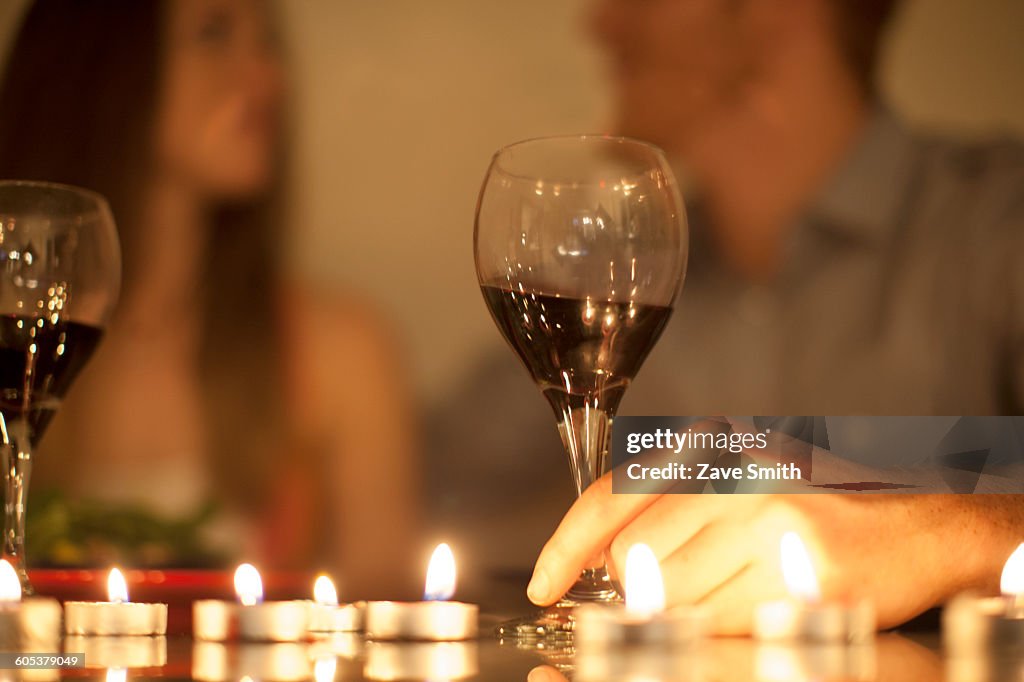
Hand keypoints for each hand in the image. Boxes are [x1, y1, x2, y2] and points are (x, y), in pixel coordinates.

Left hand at [527, 474, 1023, 633]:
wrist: (914, 525)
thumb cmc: (812, 508)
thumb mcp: (732, 486)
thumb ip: (670, 514)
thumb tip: (603, 562)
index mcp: (709, 448)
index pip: (612, 499)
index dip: (567, 546)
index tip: (546, 584)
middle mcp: (732, 478)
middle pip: (636, 559)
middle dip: (633, 592)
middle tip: (663, 593)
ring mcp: (768, 526)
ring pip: (673, 598)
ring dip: (680, 613)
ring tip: (728, 589)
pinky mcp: (799, 576)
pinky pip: (721, 624)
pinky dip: (720, 628)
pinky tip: (752, 604)